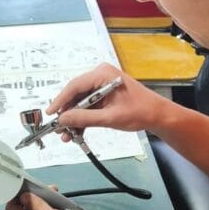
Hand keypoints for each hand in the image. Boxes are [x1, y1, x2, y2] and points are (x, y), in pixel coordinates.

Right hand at [47, 64, 164, 134]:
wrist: (157, 115)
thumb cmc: (140, 111)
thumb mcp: (110, 117)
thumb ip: (85, 118)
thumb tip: (63, 119)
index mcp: (103, 74)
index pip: (74, 85)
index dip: (60, 100)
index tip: (51, 113)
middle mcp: (100, 76)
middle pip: (75, 94)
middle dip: (67, 113)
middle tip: (58, 128)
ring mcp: (101, 85)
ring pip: (80, 102)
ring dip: (74, 119)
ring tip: (67, 135)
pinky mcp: (103, 95)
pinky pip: (88, 106)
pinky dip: (83, 119)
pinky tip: (76, 132)